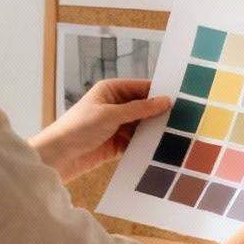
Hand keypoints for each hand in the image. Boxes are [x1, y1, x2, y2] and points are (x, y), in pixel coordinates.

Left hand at [30, 79, 172, 181]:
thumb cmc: (78, 127)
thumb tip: (165, 101)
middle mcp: (114, 106)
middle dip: (159, 113)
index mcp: (111, 90)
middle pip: (144, 107)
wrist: (59, 156)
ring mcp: (116, 125)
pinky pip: (137, 142)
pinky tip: (161, 149)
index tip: (181, 98)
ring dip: (154, 131)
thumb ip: (139, 108)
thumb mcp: (111, 114)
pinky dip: (146, 145)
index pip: (141, 88)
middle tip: (183, 119)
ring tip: (176, 135)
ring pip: (142, 126)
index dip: (159, 93)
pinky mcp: (116, 144)